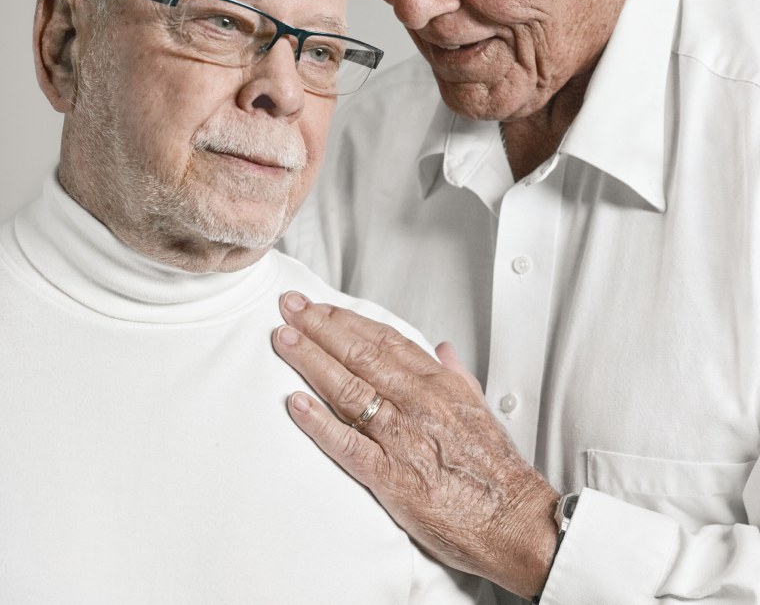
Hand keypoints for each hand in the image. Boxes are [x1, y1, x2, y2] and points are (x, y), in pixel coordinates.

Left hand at [273, 292, 557, 597]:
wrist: (514, 519)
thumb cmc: (496, 469)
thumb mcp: (479, 407)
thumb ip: (456, 374)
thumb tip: (442, 348)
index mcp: (437, 384)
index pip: (383, 340)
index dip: (347, 319)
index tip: (319, 306)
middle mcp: (417, 402)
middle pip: (359, 354)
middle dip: (319, 327)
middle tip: (290, 307)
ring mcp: (402, 438)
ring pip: (348, 389)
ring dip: (311, 361)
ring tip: (284, 340)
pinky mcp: (392, 477)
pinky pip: (348, 445)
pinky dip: (319, 423)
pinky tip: (296, 404)